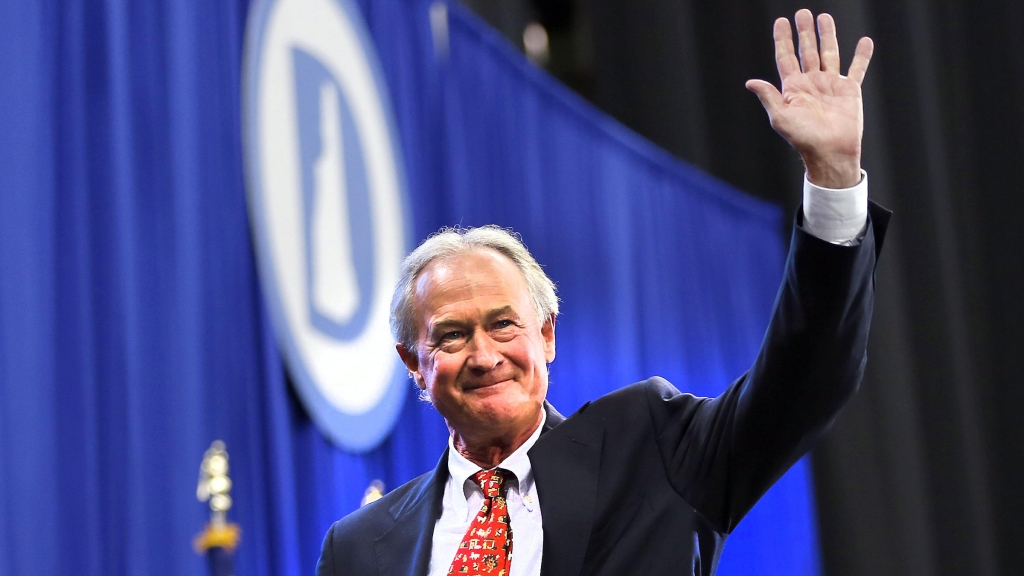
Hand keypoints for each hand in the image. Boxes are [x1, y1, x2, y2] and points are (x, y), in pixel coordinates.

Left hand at [746, 10, 873, 188]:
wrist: (830, 152)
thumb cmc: (803, 139)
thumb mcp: (781, 118)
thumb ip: (768, 97)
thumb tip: (751, 82)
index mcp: (793, 88)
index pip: (786, 58)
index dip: (783, 40)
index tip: (781, 22)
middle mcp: (811, 83)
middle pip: (807, 51)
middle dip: (804, 32)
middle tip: (802, 12)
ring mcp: (831, 85)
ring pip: (829, 54)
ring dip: (827, 35)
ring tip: (824, 17)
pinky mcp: (849, 91)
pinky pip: (857, 69)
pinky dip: (861, 56)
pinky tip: (865, 41)